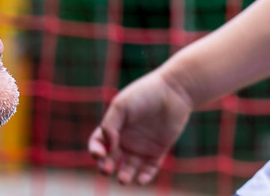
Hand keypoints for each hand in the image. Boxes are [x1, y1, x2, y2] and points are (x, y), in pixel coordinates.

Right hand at [88, 69, 194, 185]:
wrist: (174, 90)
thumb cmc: (146, 93)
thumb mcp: (121, 105)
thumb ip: (109, 125)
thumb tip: (109, 145)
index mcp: (115, 126)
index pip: (98, 143)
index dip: (95, 151)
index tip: (100, 153)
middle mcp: (126, 139)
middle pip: (110, 160)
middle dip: (106, 167)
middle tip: (107, 170)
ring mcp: (142, 146)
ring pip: (129, 168)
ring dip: (124, 176)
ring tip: (124, 179)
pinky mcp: (158, 150)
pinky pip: (149, 169)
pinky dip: (145, 177)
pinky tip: (141, 179)